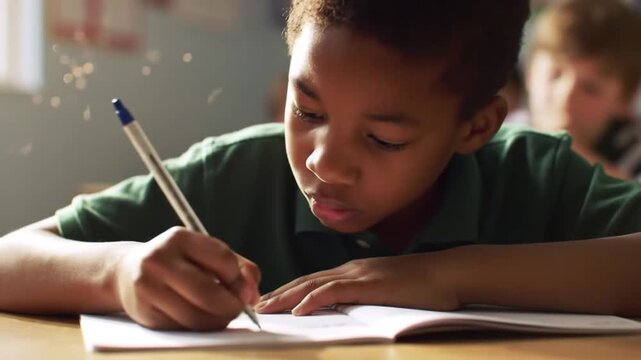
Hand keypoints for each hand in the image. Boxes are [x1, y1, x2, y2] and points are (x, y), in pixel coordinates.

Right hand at [114, 226, 259, 329]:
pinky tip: (201, 318)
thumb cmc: (177, 261)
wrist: (127, 271)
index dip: (240, 280)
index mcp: (180, 238)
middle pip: (208, 293)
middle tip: (238, 309)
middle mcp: (159, 260)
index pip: (222, 260)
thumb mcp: (204, 252)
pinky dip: (200, 327)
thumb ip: (238, 267)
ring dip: (218, 321)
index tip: (245, 290)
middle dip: (231, 306)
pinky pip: (183, 328)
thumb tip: (252, 294)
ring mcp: (148, 287)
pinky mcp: (145, 313)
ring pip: (196, 316)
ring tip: (222, 315)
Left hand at [255, 253, 458, 314]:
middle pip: (306, 281)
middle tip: (255, 307)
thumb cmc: (422, 286)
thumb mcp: (385, 291)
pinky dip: (316, 299)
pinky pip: (337, 292)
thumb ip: (363, 297)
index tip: (268, 303)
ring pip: (315, 285)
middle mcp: (351, 269)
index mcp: (352, 272)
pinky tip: (300, 309)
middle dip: (279, 294)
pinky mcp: (372, 285)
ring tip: (266, 309)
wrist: (449, 273)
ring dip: (287, 297)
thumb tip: (343, 309)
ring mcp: (360, 275)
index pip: (312, 281)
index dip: (288, 292)